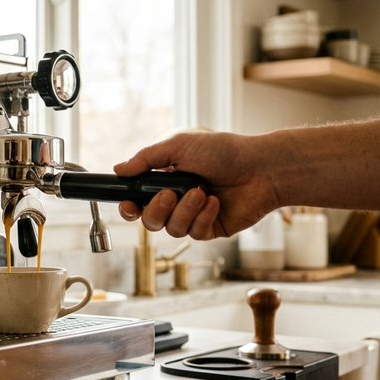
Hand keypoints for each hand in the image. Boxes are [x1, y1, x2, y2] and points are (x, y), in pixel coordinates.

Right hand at [113, 130, 279, 238]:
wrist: (260, 168)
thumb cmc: (223, 151)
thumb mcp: (179, 146)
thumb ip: (147, 158)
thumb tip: (119, 169)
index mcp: (165, 180)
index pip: (138, 201)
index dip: (129, 208)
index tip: (129, 205)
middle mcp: (177, 200)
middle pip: (150, 221)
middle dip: (156, 210)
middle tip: (169, 194)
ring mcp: (194, 216)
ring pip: (172, 229)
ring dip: (184, 211)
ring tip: (202, 192)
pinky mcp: (211, 228)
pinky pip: (195, 234)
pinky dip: (203, 217)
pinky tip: (216, 202)